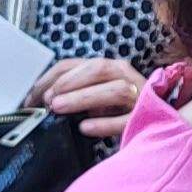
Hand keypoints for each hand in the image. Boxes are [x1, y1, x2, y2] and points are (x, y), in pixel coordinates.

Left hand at [31, 57, 146, 141]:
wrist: (158, 124)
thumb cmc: (120, 110)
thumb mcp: (96, 95)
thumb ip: (77, 90)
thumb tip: (43, 97)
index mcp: (110, 68)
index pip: (77, 63)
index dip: (51, 76)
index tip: (33, 94)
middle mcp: (127, 77)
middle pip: (99, 70)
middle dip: (69, 83)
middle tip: (46, 99)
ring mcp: (139, 98)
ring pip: (115, 90)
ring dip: (83, 97)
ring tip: (59, 108)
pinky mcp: (146, 120)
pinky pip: (126, 120)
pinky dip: (104, 123)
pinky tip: (85, 128)